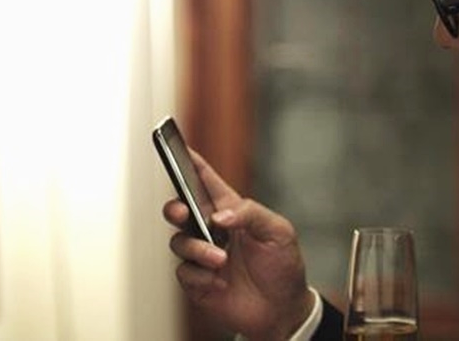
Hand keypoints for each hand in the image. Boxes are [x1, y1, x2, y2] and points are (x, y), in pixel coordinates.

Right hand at [163, 150, 314, 340]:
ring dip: (197, 249)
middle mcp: (212, 230)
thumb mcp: (279, 231)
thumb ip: (250, 214)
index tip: (179, 149)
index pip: (207, 181)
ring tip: (221, 259)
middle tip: (183, 212)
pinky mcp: (198, 280)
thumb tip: (220, 216)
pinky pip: (185, 272)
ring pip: (179, 242)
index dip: (191, 163)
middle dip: (175, 207)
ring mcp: (203, 255)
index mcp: (232, 210)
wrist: (282, 309)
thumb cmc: (283, 265)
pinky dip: (200, 275)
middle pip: (180, 209)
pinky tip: (219, 280)